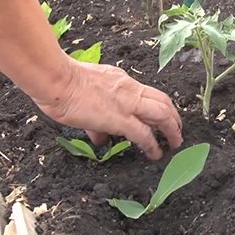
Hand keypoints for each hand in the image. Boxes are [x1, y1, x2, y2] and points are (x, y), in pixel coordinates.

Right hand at [32, 57, 182, 159]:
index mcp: (120, 80)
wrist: (56, 80)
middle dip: (174, 116)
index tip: (160, 117)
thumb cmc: (62, 84)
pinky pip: (144, 134)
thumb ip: (95, 116)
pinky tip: (156, 154)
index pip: (145, 93)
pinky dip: (153, 145)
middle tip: (177, 131)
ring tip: (176, 143)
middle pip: (163, 101)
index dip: (156, 106)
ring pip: (162, 114)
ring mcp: (127, 103)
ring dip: (173, 129)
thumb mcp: (85, 94)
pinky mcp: (120, 119)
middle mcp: (129, 89)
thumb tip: (99, 138)